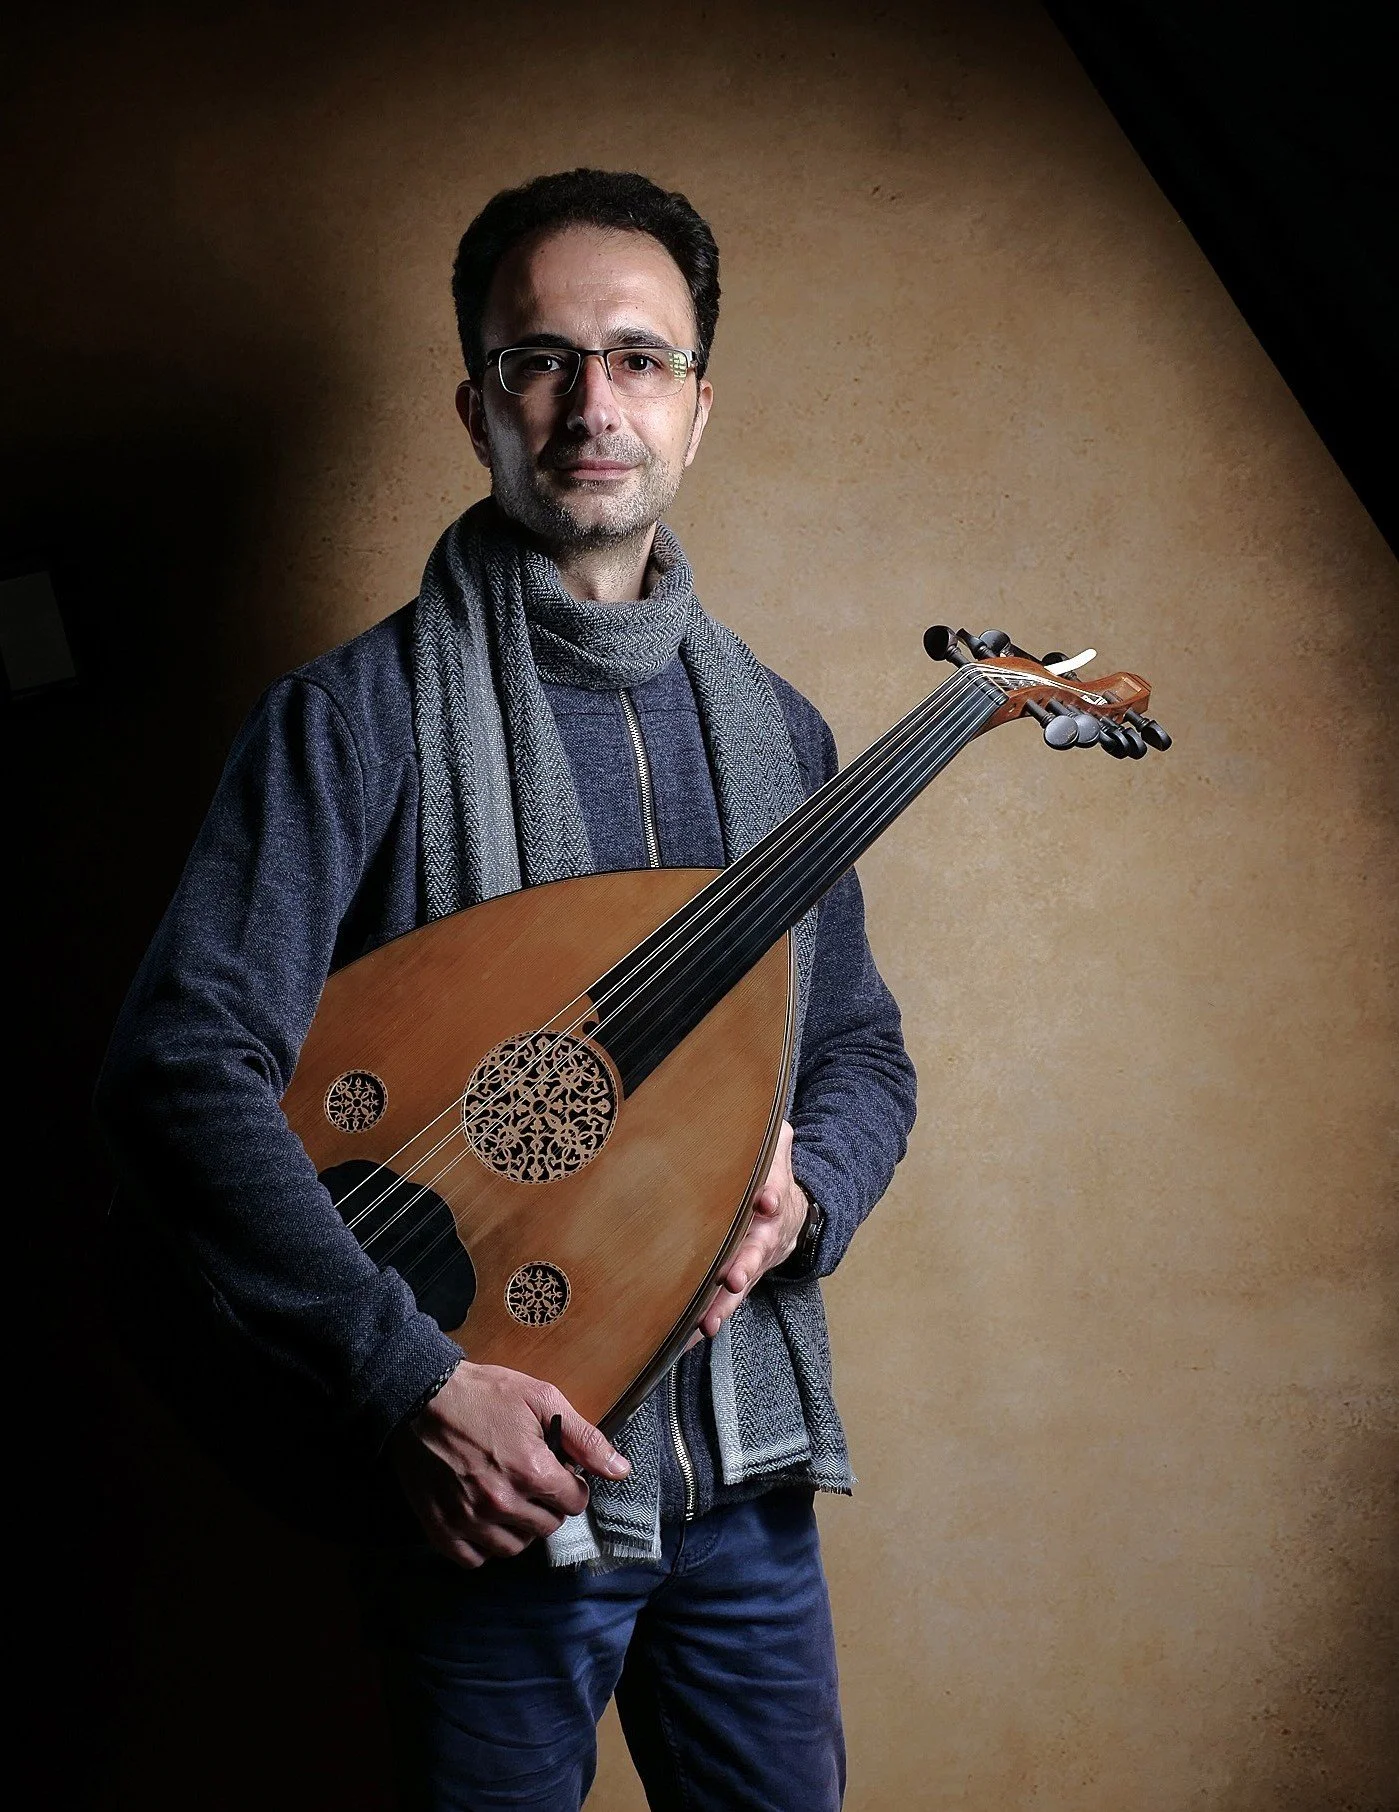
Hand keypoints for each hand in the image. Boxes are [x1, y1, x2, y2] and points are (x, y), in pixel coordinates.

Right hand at [390, 1361, 629, 1567]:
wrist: (420, 1394)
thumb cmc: (483, 1392)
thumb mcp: (540, 1398)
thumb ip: (584, 1438)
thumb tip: (621, 1470)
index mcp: (532, 1471)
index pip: (574, 1503)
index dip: (571, 1486)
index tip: (558, 1473)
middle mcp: (503, 1502)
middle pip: (547, 1527)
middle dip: (547, 1505)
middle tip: (532, 1482)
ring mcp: (470, 1519)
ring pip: (514, 1547)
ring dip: (519, 1528)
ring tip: (510, 1500)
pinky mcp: (441, 1528)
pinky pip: (474, 1559)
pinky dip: (483, 1545)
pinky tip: (483, 1520)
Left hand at [696, 1121, 808, 1339]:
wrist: (791, 1216)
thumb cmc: (770, 1179)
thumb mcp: (776, 1148)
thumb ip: (772, 1137)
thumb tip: (769, 1116)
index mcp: (773, 1199)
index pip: (776, 1193)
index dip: (771, 1196)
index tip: (765, 1201)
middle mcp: (764, 1235)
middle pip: (758, 1250)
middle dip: (747, 1264)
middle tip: (735, 1276)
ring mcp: (751, 1263)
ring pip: (740, 1286)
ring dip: (726, 1304)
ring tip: (710, 1322)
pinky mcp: (735, 1282)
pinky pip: (722, 1303)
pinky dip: (708, 1319)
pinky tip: (686, 1339)